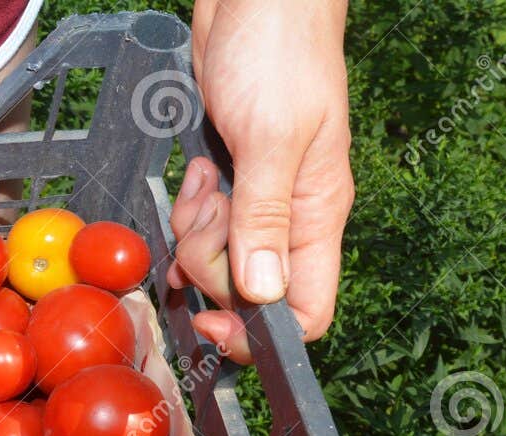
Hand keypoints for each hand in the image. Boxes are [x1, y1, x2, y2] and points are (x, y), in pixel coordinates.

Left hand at [168, 0, 352, 362]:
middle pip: (244, 291)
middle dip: (209, 263)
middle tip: (209, 211)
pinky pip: (199, 227)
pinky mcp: (228, 184)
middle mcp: (290, 219)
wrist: (257, 1)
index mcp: (318, 218)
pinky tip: (194, 177)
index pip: (305, 313)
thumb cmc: (279, 52)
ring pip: (215, 260)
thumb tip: (264, 293)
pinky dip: (187, 209)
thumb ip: (264, 217)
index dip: (258, 332)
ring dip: (193, 231)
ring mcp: (257, 202)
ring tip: (204, 180)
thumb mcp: (272, 138)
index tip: (212, 319)